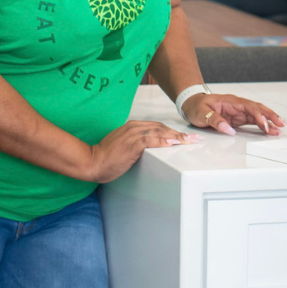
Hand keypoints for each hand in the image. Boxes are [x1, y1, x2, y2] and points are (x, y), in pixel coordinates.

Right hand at [83, 120, 201, 182]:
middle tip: (193, 140)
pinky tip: (172, 143)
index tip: (185, 137)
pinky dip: (162, 141)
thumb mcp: (124, 146)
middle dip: (179, 134)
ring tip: (188, 142)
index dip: (172, 131)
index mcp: (132, 127)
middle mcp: (134, 127)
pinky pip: (150, 140)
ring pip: (159, 132)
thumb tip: (149, 148)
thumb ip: (136, 143)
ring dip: (175, 137)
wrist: (92, 161)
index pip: (157, 126)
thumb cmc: (107, 157)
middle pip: (161, 127)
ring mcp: (132, 134)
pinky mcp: (131, 144)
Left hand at [183, 93, 284, 135]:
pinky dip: (262, 125)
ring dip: (268, 121)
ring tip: (279, 129)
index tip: (265, 125)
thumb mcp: (202, 113)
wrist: (192, 104)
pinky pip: (253, 121)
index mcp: (231, 101)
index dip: (259, 115)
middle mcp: (238, 105)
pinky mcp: (238, 118)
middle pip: (258, 109)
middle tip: (281, 124)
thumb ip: (215, 120)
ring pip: (257, 115)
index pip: (249, 107)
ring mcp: (239, 112)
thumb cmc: (197, 106)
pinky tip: (269, 130)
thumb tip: (229, 129)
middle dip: (270, 116)